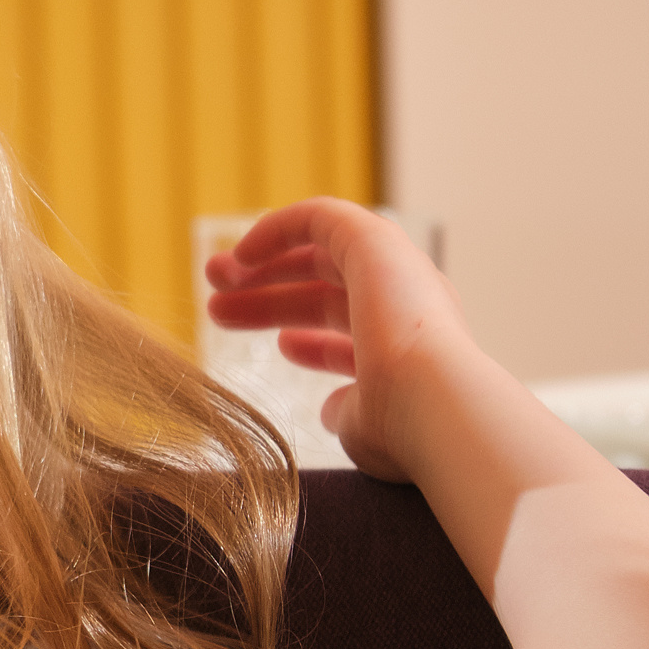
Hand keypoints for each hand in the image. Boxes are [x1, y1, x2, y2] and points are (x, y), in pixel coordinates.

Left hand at [202, 198, 472, 482]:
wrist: (434, 406)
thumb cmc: (400, 431)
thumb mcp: (366, 427)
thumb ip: (349, 411)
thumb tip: (331, 411)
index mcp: (413, 350)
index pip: (361, 336)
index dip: (315, 341)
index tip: (276, 348)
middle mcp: (412, 304)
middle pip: (331, 293)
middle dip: (272, 298)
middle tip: (218, 307)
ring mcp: (398, 270)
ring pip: (322, 254)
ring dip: (266, 265)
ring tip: (213, 279)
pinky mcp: (376, 241)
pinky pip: (321, 217)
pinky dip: (278, 229)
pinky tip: (241, 254)